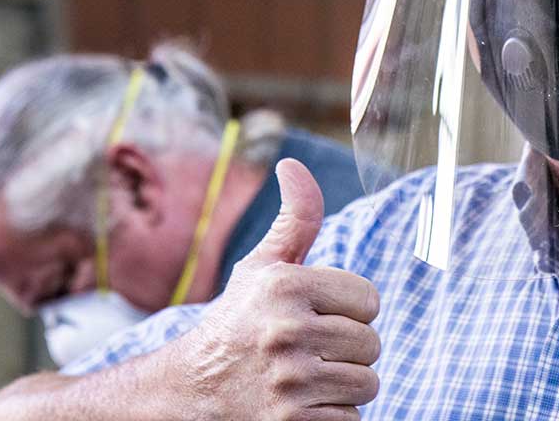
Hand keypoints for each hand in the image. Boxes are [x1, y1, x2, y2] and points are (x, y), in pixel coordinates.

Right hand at [173, 158, 380, 419]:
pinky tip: (298, 407)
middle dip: (345, 351)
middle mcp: (285, 331)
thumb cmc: (236, 324)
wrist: (187, 393)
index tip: (313, 317)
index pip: (369, 299)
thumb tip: (292, 163)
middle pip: (371, 344)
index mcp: (284, 286)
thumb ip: (294, 219)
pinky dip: (331, 418)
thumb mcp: (260, 269)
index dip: (347, 310)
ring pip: (366, 385)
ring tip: (304, 379)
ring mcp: (288, 383)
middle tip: (306, 352)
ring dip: (341, 386)